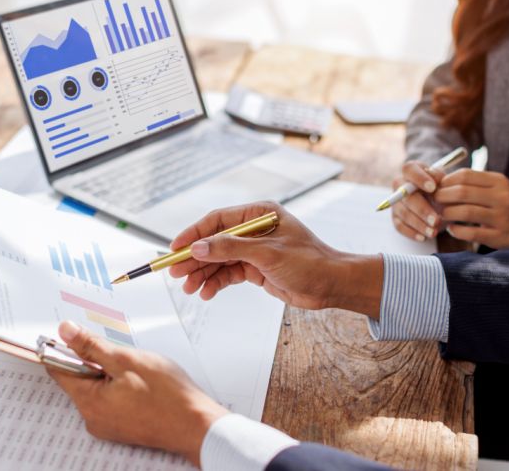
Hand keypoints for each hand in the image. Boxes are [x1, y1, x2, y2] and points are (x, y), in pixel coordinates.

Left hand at [47, 321, 227, 466]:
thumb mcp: (125, 359)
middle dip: (95, 360)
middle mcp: (92, 418)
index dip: (63, 348)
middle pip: (79, 379)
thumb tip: (65, 331)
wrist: (195, 425)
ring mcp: (106, 425)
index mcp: (88, 401)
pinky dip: (119, 387)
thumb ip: (91, 346)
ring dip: (110, 373)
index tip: (73, 334)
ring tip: (136, 370)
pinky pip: (110, 400)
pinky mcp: (120, 427)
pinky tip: (140, 384)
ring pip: (97, 388)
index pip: (59, 370)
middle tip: (120, 353)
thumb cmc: (166, 394)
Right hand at [168, 201, 383, 318]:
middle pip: (214, 241)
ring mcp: (254, 249)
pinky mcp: (256, 268)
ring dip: (203, 274)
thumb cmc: (309, 262)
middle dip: (195, 258)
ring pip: (219, 259)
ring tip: (189, 289)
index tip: (176, 248)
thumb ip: (230, 248)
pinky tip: (206, 293)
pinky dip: (216, 282)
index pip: (217, 220)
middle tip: (177, 273)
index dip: (194, 233)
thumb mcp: (267, 254)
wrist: (333, 286)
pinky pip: (228, 273)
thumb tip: (198, 248)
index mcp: (258, 214)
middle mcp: (254, 230)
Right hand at [391, 161, 445, 240]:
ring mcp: (396, 202)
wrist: (439, 203)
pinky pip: (399, 226)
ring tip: (434, 232)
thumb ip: (441, 178)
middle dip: (421, 209)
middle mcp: (399, 185)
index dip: (419, 178)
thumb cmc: (442, 189)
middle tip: (436, 220)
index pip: (409, 169)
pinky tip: (423, 237)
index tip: (433, 188)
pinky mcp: (396, 217)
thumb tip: (435, 179)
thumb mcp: (445, 181)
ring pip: (403, 213)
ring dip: (419, 224)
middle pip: (405, 196)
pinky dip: (411, 233)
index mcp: (411, 171)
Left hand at [433, 169, 508, 248]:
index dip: (445, 181)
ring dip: (447, 213)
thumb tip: (436, 177)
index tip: (436, 187)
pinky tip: (451, 229)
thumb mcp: (494, 187)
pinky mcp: (498, 236)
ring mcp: (501, 217)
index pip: (465, 175)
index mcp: (498, 182)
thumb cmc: (505, 203)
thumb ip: (470, 182)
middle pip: (462, 192)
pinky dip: (455, 230)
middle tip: (434, 201)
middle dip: (442, 196)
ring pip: (465, 212)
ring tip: (441, 214)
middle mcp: (501, 197)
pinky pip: (471, 233)